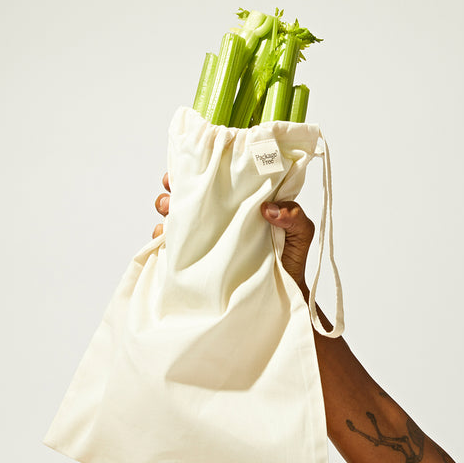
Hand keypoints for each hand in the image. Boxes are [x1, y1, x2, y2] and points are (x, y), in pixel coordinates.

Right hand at [152, 172, 314, 291]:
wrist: (280, 297)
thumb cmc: (291, 261)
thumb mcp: (301, 233)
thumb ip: (294, 216)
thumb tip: (269, 208)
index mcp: (242, 202)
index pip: (219, 178)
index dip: (202, 168)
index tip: (192, 165)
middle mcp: (222, 217)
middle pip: (191, 195)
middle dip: (176, 189)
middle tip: (173, 192)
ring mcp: (208, 238)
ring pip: (178, 217)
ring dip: (167, 211)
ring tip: (168, 214)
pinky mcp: (198, 259)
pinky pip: (173, 245)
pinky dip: (162, 238)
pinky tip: (165, 238)